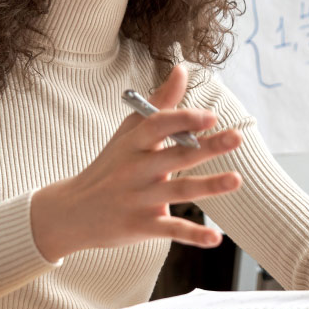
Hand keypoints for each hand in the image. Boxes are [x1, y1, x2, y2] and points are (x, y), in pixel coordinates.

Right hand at [31, 65, 242, 261]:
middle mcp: (136, 170)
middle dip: (207, 147)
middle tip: (237, 137)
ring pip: (178, 191)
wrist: (72, 212)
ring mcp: (139, 199)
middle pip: (175, 156)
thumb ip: (158, 102)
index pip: (157, 126)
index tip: (211, 116)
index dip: (183, 119)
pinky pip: (171, 230)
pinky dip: (193, 236)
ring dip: (209, 186)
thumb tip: (182, 69)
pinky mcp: (141, 226)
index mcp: (133, 144)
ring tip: (237, 179)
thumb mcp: (128, 132)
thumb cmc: (109, 165)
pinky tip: (216, 239)